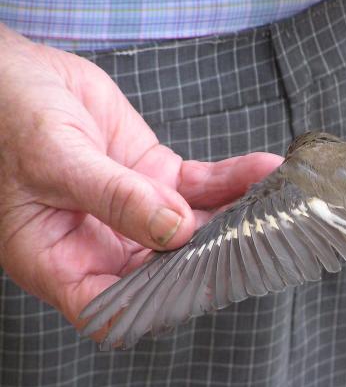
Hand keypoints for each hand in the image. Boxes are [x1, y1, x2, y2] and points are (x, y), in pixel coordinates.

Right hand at [0, 24, 280, 332]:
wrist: (18, 75)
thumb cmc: (9, 121)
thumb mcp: (56, 162)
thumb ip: (116, 197)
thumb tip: (174, 231)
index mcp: (61, 260)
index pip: (110, 309)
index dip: (151, 311)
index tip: (200, 293)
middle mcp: (104, 244)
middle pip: (167, 271)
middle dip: (213, 259)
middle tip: (260, 246)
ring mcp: (137, 212)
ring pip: (195, 227)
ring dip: (237, 217)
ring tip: (278, 207)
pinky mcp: (158, 179)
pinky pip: (203, 187)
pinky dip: (235, 179)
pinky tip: (265, 169)